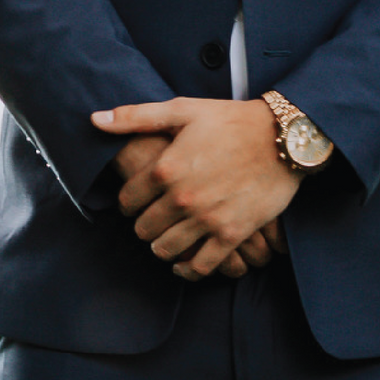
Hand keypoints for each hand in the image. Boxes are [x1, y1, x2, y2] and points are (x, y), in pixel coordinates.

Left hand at [91, 99, 300, 280]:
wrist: (284, 137)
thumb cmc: (232, 120)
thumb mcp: (183, 110)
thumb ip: (136, 117)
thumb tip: (95, 120)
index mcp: (165, 167)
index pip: (127, 200)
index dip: (127, 203)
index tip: (135, 202)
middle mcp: (182, 197)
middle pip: (144, 229)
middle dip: (144, 226)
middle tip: (152, 221)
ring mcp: (207, 218)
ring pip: (166, 249)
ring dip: (162, 247)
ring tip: (166, 239)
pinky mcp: (231, 234)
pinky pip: (200, 265)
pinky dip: (188, 269)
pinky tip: (184, 264)